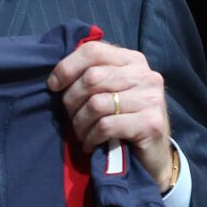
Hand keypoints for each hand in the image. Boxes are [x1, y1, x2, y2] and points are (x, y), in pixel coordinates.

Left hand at [47, 38, 177, 193]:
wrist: (153, 155)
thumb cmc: (123, 120)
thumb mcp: (109, 92)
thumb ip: (92, 76)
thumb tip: (56, 77)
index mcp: (132, 60)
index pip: (93, 51)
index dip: (67, 67)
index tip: (53, 86)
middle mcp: (145, 75)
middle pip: (92, 77)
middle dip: (72, 100)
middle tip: (71, 118)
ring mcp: (151, 98)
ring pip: (96, 104)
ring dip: (80, 123)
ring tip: (81, 133)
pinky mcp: (151, 123)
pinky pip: (106, 126)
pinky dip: (91, 137)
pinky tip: (90, 144)